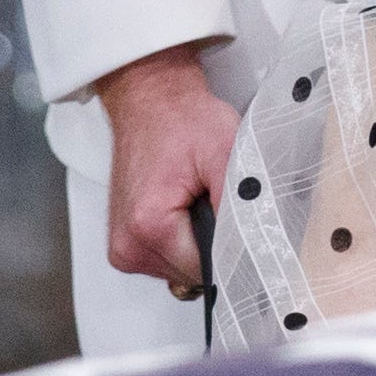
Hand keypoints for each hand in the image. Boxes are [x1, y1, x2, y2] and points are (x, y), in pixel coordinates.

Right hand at [94, 44, 239, 299]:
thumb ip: (239, 206)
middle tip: (212, 200)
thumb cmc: (184, 120)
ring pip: (181, 271)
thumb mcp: (226, 153)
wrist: (150, 100)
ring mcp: (122, 249)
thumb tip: (253, 250)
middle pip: (193, 274)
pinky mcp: (124, 245)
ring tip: (196, 200)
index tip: (238, 221)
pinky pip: (166, 262)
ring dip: (196, 243)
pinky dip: (181, 242)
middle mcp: (128, 246)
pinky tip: (183, 210)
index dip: (232, 248)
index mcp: (148, 227)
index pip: (208, 271)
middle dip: (213, 243)